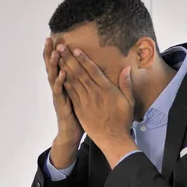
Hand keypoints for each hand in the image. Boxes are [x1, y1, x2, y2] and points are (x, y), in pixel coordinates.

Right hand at [43, 38, 83, 167]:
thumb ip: (80, 81)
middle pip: (53, 67)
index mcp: (65, 84)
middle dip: (50, 53)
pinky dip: (60, 82)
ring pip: (54, 77)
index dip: (57, 52)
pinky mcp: (62, 105)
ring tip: (55, 52)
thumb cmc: (78, 113)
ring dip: (54, 64)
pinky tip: (62, 73)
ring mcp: (59, 96)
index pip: (60, 65)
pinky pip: (60, 92)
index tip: (57, 38)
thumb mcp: (79, 95)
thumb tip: (87, 68)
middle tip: (49, 40)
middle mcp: (59, 88)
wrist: (72, 133)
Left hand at [56, 44, 138, 167]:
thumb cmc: (122, 120)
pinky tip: (58, 75)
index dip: (84, 59)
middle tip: (61, 47)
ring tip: (57, 56)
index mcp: (107, 90)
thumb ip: (126, 85)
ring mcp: (85, 102)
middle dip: (69, 59)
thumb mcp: (129, 102)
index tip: (76, 49)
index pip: (93, 71)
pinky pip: (70, 94)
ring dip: (64, 68)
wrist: (113, 140)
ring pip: (72, 81)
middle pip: (80, 73)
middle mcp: (94, 93)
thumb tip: (126, 69)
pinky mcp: (80, 109)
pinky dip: (64, 83)